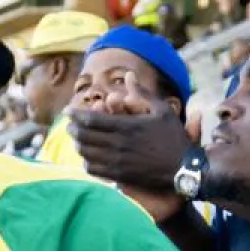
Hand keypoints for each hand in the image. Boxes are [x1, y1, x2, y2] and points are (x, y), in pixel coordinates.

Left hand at [69, 80, 196, 194]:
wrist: (182, 169)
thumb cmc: (173, 137)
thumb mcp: (162, 110)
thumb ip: (142, 93)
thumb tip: (128, 74)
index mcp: (126, 126)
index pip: (91, 120)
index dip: (75, 115)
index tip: (67, 111)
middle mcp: (118, 144)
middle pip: (84, 136)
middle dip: (73, 129)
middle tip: (69, 125)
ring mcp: (117, 162)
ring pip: (86, 153)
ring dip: (77, 145)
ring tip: (76, 139)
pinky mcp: (118, 176)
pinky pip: (94, 169)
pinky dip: (86, 162)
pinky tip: (87, 157)